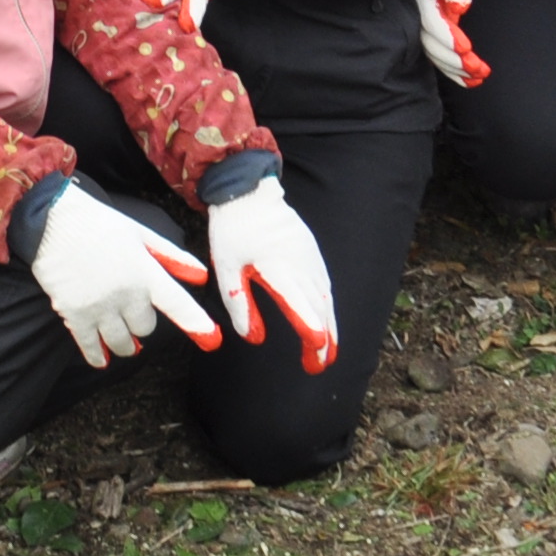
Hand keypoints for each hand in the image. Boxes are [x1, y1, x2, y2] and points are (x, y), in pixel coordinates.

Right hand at [28, 188, 219, 364]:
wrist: (51, 218)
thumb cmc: (98, 223)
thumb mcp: (139, 233)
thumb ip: (171, 256)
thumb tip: (201, 275)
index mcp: (144, 270)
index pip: (176, 302)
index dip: (195, 322)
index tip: (212, 339)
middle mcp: (125, 292)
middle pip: (146, 328)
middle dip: (141, 322)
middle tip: (130, 311)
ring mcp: (99, 306)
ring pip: (122, 343)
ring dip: (124, 342)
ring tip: (119, 334)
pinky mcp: (74, 314)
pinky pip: (91, 346)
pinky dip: (97, 354)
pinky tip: (101, 357)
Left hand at [206, 178, 342, 371]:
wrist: (248, 189)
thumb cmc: (233, 228)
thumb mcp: (226, 266)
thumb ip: (239, 302)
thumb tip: (253, 338)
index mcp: (276, 265)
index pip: (297, 301)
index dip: (309, 326)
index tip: (317, 347)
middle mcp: (299, 262)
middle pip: (317, 305)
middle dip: (322, 338)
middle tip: (319, 366)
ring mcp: (309, 255)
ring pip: (325, 296)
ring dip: (329, 325)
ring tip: (328, 351)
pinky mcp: (312, 250)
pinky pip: (324, 283)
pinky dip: (327, 305)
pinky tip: (325, 320)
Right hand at [412, 0, 487, 85]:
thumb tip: (460, 9)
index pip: (430, 20)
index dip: (447, 37)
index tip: (467, 49)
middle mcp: (415, 11)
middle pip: (430, 43)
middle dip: (454, 60)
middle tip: (479, 71)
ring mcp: (419, 21)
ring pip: (432, 52)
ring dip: (455, 69)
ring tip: (478, 78)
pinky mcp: (426, 28)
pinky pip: (435, 52)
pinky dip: (451, 67)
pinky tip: (469, 78)